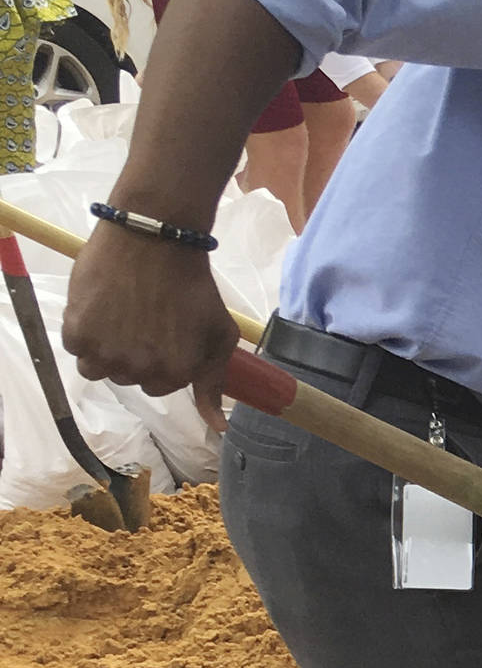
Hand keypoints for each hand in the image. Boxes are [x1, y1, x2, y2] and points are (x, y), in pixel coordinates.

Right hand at [64, 224, 240, 433]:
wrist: (155, 237)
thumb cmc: (193, 285)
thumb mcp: (220, 335)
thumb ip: (214, 384)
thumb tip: (218, 429)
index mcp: (174, 374)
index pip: (161, 387)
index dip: (162, 359)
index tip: (163, 333)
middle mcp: (137, 370)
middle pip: (129, 378)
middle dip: (135, 354)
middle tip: (142, 319)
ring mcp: (105, 352)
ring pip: (98, 368)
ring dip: (106, 348)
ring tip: (120, 316)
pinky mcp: (77, 331)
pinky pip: (75, 347)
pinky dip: (85, 331)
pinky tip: (102, 307)